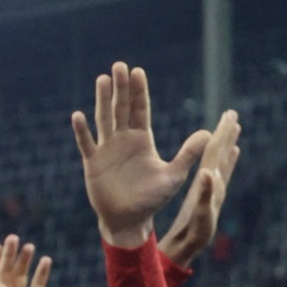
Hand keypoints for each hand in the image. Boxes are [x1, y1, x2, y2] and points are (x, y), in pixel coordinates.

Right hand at [73, 63, 213, 247]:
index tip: (138, 71)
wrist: (129, 220)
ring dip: (102, 100)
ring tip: (102, 80)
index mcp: (142, 139)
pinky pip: (87, 144)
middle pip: (121, 108)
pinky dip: (82, 131)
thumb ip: (188, 154)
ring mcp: (107, 149)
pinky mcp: (93, 163)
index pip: (140, 109)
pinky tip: (78, 116)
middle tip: (119, 66)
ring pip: (104, 119)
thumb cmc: (152, 199)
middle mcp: (123, 139)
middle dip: (120, 87)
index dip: (139, 91)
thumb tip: (208, 133)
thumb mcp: (173, 176)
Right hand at [160, 111, 241, 267]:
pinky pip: (218, 172)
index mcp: (211, 184)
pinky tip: (228, 153)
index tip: (228, 116)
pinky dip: (224, 160)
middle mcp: (215, 184)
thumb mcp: (198, 214)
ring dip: (226, 143)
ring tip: (234, 128)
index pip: (216, 153)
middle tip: (232, 113)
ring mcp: (214, 189)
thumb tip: (207, 172)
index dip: (221, 134)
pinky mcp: (209, 195)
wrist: (189, 249)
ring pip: (221, 160)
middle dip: (226, 133)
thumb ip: (204, 194)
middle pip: (221, 152)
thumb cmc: (193, 234)